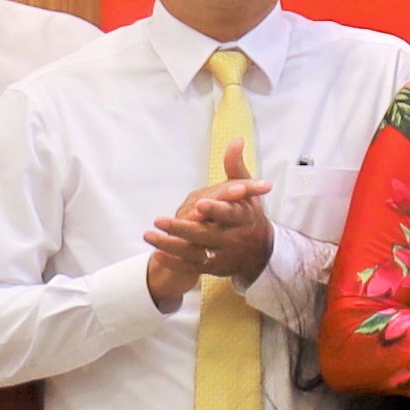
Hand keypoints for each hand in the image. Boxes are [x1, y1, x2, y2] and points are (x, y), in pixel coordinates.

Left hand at [139, 165, 275, 308]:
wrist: (260, 251)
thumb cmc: (249, 214)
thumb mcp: (248, 190)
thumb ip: (236, 167)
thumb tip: (236, 139)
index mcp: (244, 218)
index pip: (230, 214)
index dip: (215, 210)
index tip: (199, 205)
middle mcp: (235, 239)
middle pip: (207, 235)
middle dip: (182, 229)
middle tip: (158, 220)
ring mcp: (224, 256)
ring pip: (195, 253)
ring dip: (171, 246)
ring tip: (149, 235)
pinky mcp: (213, 269)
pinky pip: (192, 268)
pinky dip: (174, 262)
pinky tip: (157, 253)